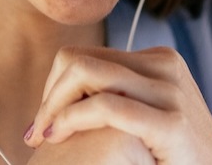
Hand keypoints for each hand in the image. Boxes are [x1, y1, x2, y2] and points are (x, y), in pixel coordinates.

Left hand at [24, 46, 211, 164]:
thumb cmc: (174, 159)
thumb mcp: (145, 117)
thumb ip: (117, 97)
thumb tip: (64, 89)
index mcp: (157, 62)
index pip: (82, 57)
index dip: (54, 87)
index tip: (45, 122)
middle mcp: (165, 66)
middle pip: (76, 61)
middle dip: (48, 96)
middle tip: (38, 133)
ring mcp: (171, 92)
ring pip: (84, 73)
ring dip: (53, 106)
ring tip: (43, 136)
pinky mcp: (171, 123)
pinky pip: (105, 106)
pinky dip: (71, 119)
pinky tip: (57, 137)